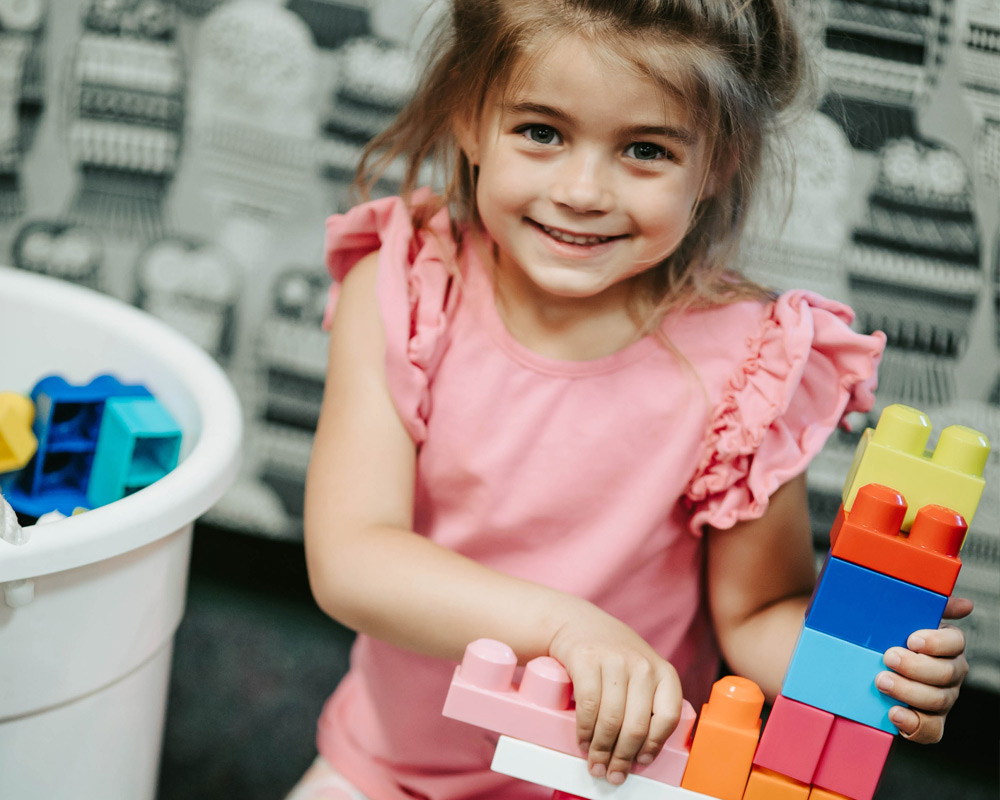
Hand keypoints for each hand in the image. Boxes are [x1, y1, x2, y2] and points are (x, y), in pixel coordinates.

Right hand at [547, 607, 682, 784]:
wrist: (578, 623)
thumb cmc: (613, 656)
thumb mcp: (641, 671)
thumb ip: (649, 701)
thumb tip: (642, 751)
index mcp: (663, 671)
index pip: (668, 716)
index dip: (655, 745)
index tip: (642, 762)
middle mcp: (642, 664)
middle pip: (637, 724)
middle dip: (623, 757)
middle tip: (612, 773)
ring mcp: (614, 660)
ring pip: (611, 719)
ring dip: (601, 749)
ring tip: (595, 763)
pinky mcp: (587, 659)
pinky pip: (589, 705)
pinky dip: (585, 730)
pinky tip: (583, 741)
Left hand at [875, 596, 972, 743]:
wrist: (867, 667)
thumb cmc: (888, 637)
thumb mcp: (902, 616)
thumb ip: (929, 605)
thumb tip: (964, 605)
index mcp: (947, 646)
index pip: (956, 642)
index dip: (936, 642)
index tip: (911, 639)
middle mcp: (950, 673)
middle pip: (947, 673)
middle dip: (916, 666)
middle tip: (888, 657)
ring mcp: (942, 699)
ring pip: (939, 700)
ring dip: (909, 691)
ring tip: (882, 681)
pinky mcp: (929, 721)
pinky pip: (931, 730)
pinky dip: (913, 724)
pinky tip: (894, 713)